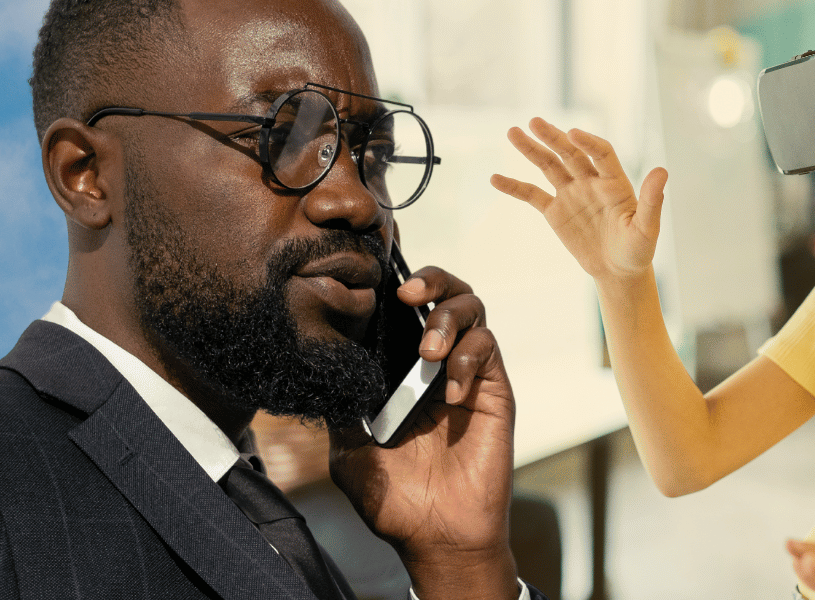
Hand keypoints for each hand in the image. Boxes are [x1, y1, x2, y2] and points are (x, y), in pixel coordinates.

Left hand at [329, 266, 518, 599]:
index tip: (372, 277)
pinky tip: (450, 391)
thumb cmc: (393, 498)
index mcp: (400, 370)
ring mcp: (468, 374)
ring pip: (472, 308)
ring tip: (429, 350)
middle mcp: (435, 363)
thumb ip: (338, 407)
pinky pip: (489, 349)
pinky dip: (469, 359)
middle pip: (444, 292)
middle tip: (407, 294)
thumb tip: (319, 364)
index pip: (402, 310)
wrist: (435, 537)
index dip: (393, 284)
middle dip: (429, 280)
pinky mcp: (495, 392)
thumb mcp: (349, 450)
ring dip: (448, 317)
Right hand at [492, 117, 667, 282]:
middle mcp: (591, 182)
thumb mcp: (647, 229)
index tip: (572, 134)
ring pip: (549, 166)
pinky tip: (495, 178)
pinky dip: (514, 186)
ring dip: (531, 149)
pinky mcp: (555, 211)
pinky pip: (532, 195)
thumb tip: (663, 170)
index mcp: (614, 182)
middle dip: (553, 137)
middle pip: (570, 153)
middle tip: (534, 122)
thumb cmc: (638, 250)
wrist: (618, 272)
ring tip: (512, 132)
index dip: (588, 142)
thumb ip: (652, 200)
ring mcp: (571, 194)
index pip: (601, 153)